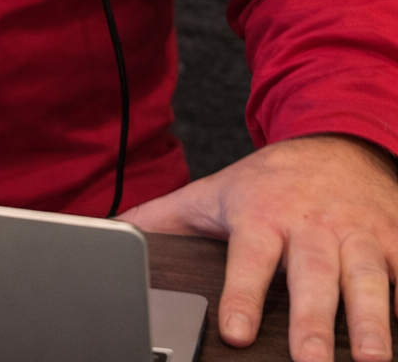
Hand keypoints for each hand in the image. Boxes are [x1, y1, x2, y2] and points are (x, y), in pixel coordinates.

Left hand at [122, 135, 397, 361]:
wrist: (339, 143)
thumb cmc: (269, 184)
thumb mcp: (214, 194)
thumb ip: (164, 219)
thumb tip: (108, 233)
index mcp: (263, 215)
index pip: (249, 258)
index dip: (241, 294)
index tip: (235, 332)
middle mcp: (313, 225)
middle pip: (314, 276)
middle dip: (314, 323)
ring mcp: (360, 234)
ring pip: (369, 281)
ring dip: (374, 325)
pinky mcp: (397, 241)